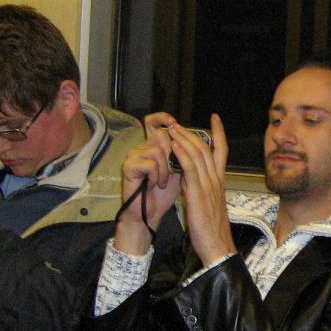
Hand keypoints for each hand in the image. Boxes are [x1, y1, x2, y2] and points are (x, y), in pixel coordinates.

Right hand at [115, 113, 183, 254]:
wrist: (151, 212)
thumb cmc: (165, 192)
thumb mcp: (181, 169)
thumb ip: (187, 154)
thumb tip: (201, 139)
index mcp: (155, 146)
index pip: (154, 121)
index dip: (163, 118)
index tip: (174, 122)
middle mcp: (143, 147)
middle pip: (162, 135)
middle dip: (173, 154)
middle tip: (171, 172)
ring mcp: (134, 156)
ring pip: (158, 150)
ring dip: (165, 169)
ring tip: (161, 182)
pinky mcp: (129, 167)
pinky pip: (150, 163)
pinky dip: (156, 176)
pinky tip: (154, 185)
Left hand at [171, 113, 233, 265]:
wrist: (217, 246)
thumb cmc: (212, 230)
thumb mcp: (207, 204)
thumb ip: (200, 188)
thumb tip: (189, 179)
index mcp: (220, 182)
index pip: (221, 151)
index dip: (219, 133)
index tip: (214, 118)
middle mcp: (216, 180)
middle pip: (207, 148)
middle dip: (193, 133)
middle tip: (180, 123)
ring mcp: (209, 186)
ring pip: (198, 155)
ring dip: (185, 139)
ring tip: (173, 129)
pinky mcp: (199, 193)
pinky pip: (190, 168)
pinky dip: (183, 154)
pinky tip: (175, 146)